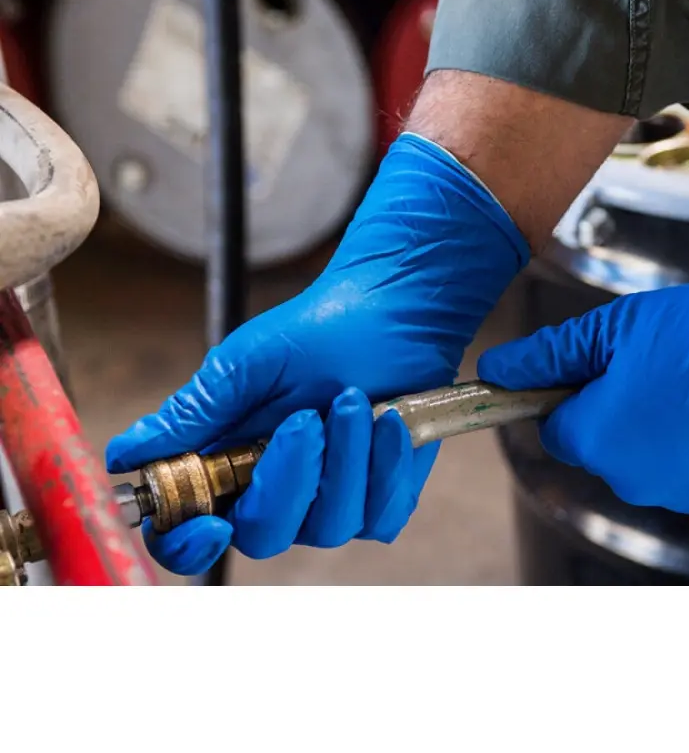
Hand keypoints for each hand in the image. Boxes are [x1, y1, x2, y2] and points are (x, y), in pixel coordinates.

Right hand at [106, 134, 528, 573]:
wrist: (396, 309)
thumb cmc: (319, 330)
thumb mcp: (248, 362)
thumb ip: (194, 412)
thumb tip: (126, 455)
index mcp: (225, 463)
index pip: (188, 532)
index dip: (188, 544)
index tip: (211, 524)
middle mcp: (274, 492)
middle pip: (264, 534)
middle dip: (288, 477)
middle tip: (307, 417)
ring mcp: (331, 500)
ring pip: (329, 525)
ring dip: (345, 457)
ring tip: (356, 398)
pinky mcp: (383, 495)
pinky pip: (381, 513)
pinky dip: (386, 465)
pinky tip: (390, 421)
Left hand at [479, 228, 688, 520]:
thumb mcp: (618, 327)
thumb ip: (549, 355)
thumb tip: (496, 370)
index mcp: (596, 438)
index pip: (555, 425)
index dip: (569, 394)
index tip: (595, 367)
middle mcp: (632, 481)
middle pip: (601, 447)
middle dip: (614, 411)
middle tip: (654, 365)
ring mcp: (682, 497)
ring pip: (648, 463)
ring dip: (658, 432)